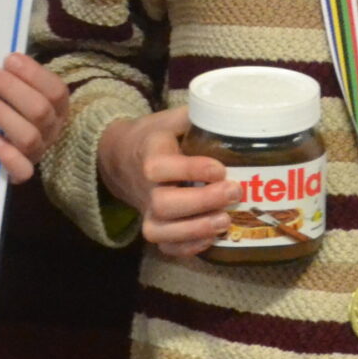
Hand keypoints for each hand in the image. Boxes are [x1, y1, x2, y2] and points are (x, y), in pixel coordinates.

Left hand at [0, 53, 71, 182]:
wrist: (14, 143)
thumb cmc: (15, 104)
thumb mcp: (23, 86)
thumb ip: (17, 73)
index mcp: (58, 106)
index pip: (56, 90)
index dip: (33, 74)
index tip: (8, 59)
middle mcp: (52, 129)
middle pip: (39, 111)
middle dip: (10, 89)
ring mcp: (39, 151)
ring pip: (29, 137)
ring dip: (2, 114)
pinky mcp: (23, 171)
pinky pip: (23, 171)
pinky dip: (9, 157)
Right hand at [98, 106, 235, 257]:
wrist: (123, 158)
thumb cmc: (156, 137)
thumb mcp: (171, 119)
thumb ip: (197, 114)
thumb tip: (232, 109)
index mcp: (149, 156)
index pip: (160, 167)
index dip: (192, 170)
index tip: (220, 168)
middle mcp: (145, 188)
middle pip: (164, 204)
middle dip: (202, 202)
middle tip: (234, 192)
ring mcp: (147, 211)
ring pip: (161, 231)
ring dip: (196, 229)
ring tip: (225, 221)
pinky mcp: (155, 227)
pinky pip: (165, 248)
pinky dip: (187, 249)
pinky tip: (212, 239)